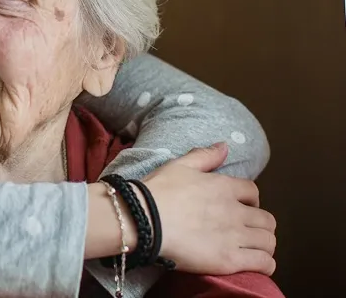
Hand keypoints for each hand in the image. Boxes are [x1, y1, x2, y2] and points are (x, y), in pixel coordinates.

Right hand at [142, 142, 276, 275]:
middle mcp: (235, 211)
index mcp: (224, 187)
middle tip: (248, 230)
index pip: (253, 192)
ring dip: (264, 244)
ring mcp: (234, 236)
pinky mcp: (229, 260)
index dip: (251, 200)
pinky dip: (265, 264)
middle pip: (267, 219)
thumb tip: (224, 146)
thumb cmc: (157, 191)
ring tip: (253, 249)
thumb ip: (204, 156)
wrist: (143, 219)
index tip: (242, 206)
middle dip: (260, 225)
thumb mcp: (178, 165)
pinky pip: (264, 263)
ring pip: (269, 241)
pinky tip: (257, 265)